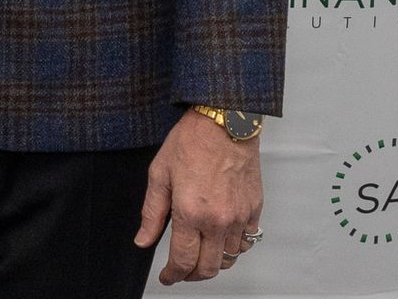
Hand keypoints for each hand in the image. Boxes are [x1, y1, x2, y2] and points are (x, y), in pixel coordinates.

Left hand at [135, 110, 263, 284]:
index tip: (167, 277)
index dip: (172, 275)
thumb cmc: (192, 141)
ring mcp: (239, 217)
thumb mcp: (160, 174)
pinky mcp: (254, 209)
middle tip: (181, 271)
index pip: (183, 261)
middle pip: (208, 268)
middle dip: (192, 276)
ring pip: (229, 259)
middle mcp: (218, 220)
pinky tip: (221, 238)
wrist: (225, 122)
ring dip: (213, 263)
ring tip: (200, 255)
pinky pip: (246, 241)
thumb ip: (152, 213)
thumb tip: (143, 240)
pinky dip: (234, 247)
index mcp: (191, 213)